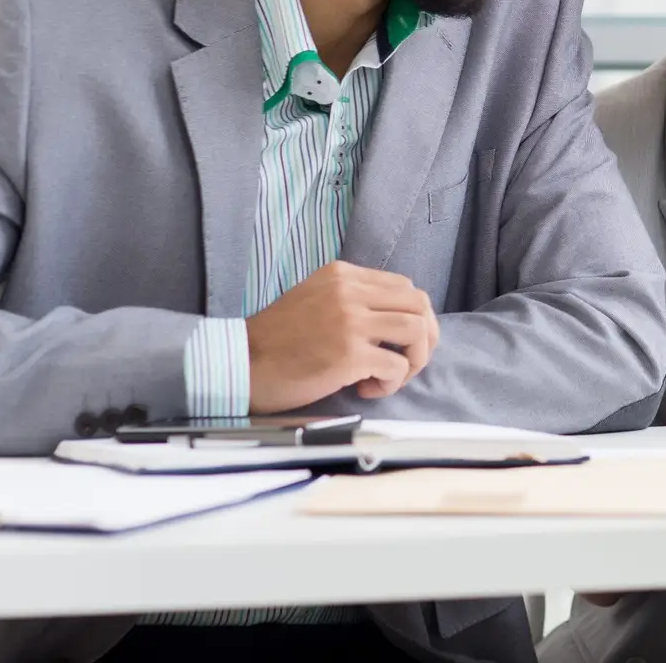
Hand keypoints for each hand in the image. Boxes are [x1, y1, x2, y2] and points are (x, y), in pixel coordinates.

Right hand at [245, 260, 439, 412]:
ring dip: (413, 360)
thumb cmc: (275, 341)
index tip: (401, 341)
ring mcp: (351, 321)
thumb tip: (394, 319)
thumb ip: (352, 299)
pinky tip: (366, 389)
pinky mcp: (350, 354)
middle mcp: (350, 291)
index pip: (404, 287)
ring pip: (416, 331)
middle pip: (419, 304)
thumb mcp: (315, 299)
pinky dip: (391, 383)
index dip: (414, 316)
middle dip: (425, 336)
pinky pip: (397, 366)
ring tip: (390, 377)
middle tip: (409, 361)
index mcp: (343, 275)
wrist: (239, 364)